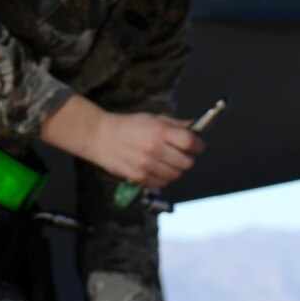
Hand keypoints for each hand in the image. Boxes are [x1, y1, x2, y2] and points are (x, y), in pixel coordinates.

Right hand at [42, 98, 202, 188]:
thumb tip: (195, 125)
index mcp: (159, 131)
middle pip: (187, 162)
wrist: (101, 137)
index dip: (199, 144)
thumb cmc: (128, 125)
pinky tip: (157, 167)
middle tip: (182, 153)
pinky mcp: (140, 178)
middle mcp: (155, 149)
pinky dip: (164, 177)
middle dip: (188, 158)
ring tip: (167, 160)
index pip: (190, 142)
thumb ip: (175, 124)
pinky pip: (163, 182)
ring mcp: (147, 165)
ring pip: (176, 174)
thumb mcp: (152, 118)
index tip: (199, 145)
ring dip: (176, 168)